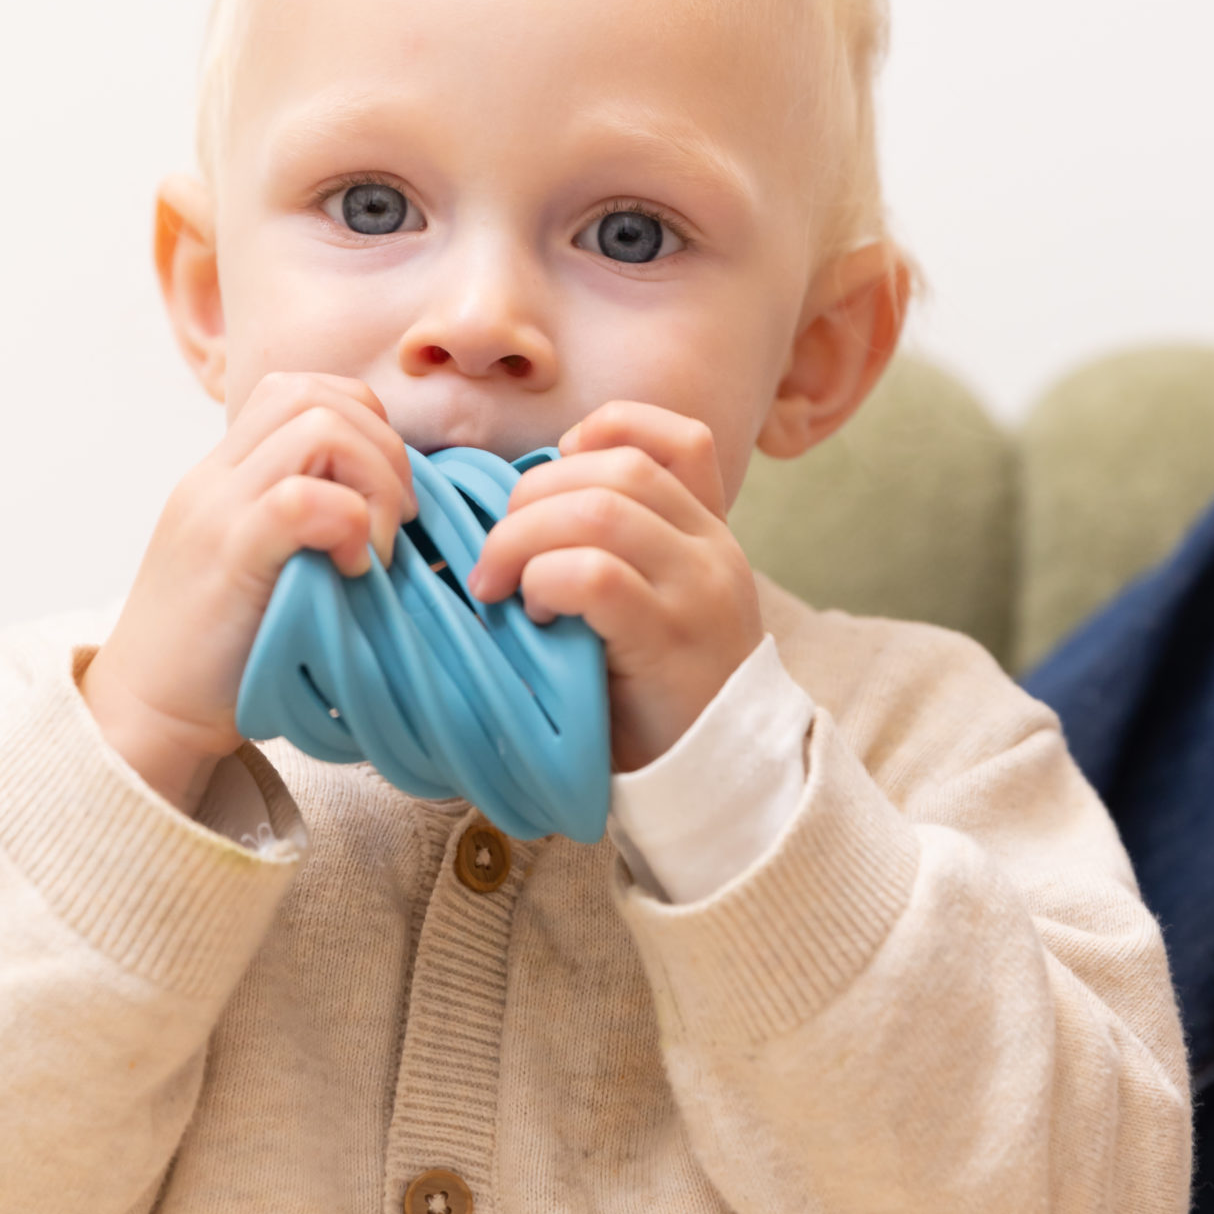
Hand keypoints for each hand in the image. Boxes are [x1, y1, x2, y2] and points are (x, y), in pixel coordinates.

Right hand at [82, 373, 414, 814]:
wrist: (144, 718)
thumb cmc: (223, 656)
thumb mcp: (263, 566)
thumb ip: (305, 523)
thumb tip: (401, 512)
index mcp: (223, 474)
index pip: (303, 389)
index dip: (365, 424)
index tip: (383, 496)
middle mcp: (214, 478)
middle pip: (317, 394)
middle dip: (384, 450)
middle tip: (393, 525)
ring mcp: (216, 511)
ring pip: (318, 426)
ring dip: (374, 483)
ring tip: (373, 549)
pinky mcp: (227, 555)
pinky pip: (302, 499)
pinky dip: (350, 525)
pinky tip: (353, 571)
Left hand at [467, 402, 763, 772]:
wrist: (719, 781)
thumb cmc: (658, 695)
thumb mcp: (653, 607)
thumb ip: (613, 552)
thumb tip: (512, 512)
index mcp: (710, 533)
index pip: (679, 438)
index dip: (606, 432)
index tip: (556, 477)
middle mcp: (713, 549)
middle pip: (617, 466)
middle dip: (532, 495)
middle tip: (494, 554)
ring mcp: (697, 591)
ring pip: (599, 509)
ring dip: (523, 537)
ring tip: (498, 585)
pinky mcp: (669, 639)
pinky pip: (595, 575)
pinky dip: (544, 580)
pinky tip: (532, 614)